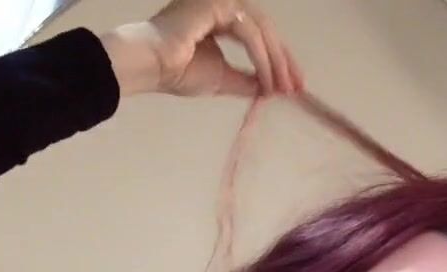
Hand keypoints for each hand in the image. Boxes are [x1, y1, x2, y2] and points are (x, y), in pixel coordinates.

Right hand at [148, 0, 303, 98]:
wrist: (150, 65)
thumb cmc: (175, 70)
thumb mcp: (221, 78)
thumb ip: (246, 80)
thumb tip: (269, 88)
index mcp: (223, 17)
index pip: (259, 35)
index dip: (278, 60)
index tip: (292, 85)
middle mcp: (225, 4)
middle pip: (266, 29)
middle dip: (284, 60)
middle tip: (296, 87)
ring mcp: (222, 0)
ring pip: (261, 30)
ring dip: (276, 62)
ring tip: (282, 89)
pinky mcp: (219, 5)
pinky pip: (250, 34)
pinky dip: (262, 59)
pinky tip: (268, 81)